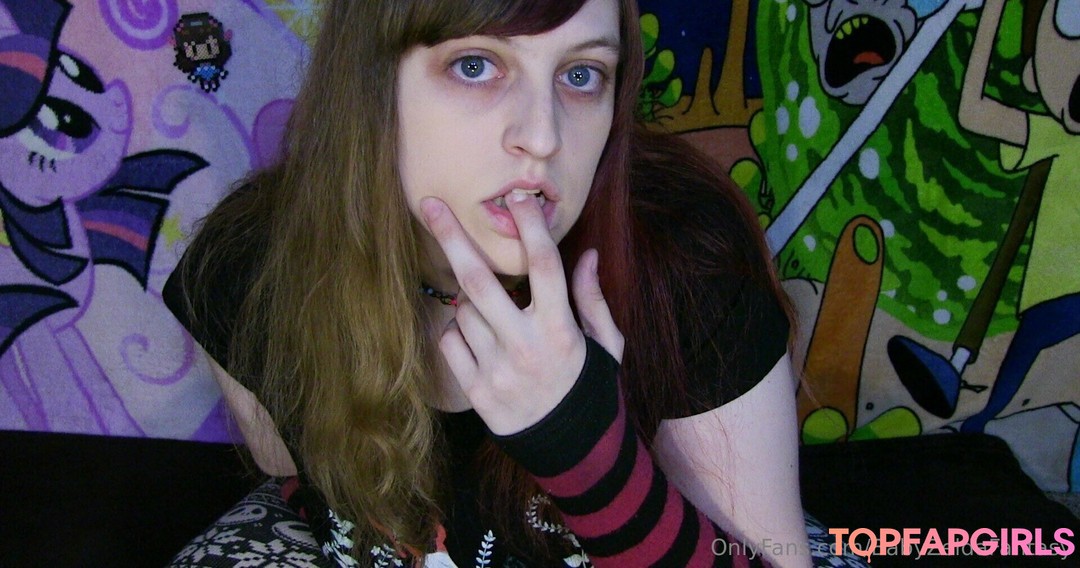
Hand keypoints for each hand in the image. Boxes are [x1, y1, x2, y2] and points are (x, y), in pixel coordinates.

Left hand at [420, 193, 623, 435]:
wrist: (572, 449)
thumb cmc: (590, 387)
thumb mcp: (606, 344)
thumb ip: (592, 298)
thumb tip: (587, 252)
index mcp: (561, 330)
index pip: (545, 266)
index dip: (530, 227)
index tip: (517, 196)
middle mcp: (526, 346)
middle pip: (480, 281)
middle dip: (452, 237)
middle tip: (429, 203)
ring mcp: (497, 370)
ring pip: (464, 311)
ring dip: (470, 300)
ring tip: (494, 315)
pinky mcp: (477, 391)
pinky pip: (452, 342)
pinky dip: (459, 331)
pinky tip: (481, 339)